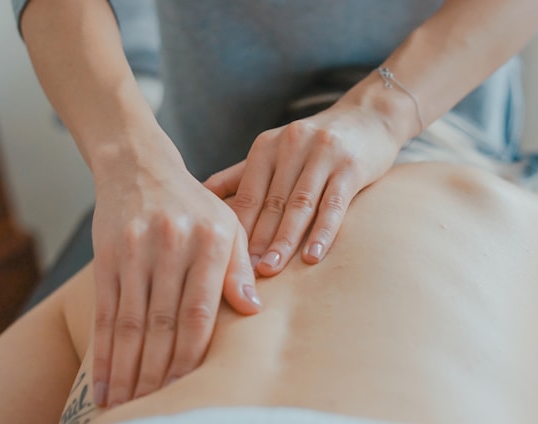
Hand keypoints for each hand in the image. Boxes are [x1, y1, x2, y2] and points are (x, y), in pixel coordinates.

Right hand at [90, 130, 260, 407]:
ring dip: (128, 370)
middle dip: (158, 372)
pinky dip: (103, 350)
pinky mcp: (107, 255)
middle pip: (163, 323)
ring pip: (131, 323)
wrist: (140, 167)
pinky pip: (105, 311)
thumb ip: (240, 267)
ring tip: (126, 404)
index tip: (189, 388)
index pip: (201, 311)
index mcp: (211, 240)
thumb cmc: (193, 204)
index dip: (192, 355)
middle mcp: (173, 245)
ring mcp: (136, 250)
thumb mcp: (228, 224)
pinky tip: (103, 379)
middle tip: (155, 408)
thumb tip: (252, 311)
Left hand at [205, 100, 401, 275]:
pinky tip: (312, 256)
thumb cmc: (314, 143)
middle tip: (245, 273)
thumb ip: (241, 174)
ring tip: (271, 269)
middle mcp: (291, 145)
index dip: (237, 228)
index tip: (226, 260)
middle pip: (271, 202)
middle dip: (257, 240)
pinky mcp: (351, 166)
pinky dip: (323, 232)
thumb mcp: (275, 150)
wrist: (368, 117)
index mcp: (267, 146)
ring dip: (284, 240)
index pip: (247, 194)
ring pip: (300, 205)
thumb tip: (201, 194)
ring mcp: (322, 154)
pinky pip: (334, 204)